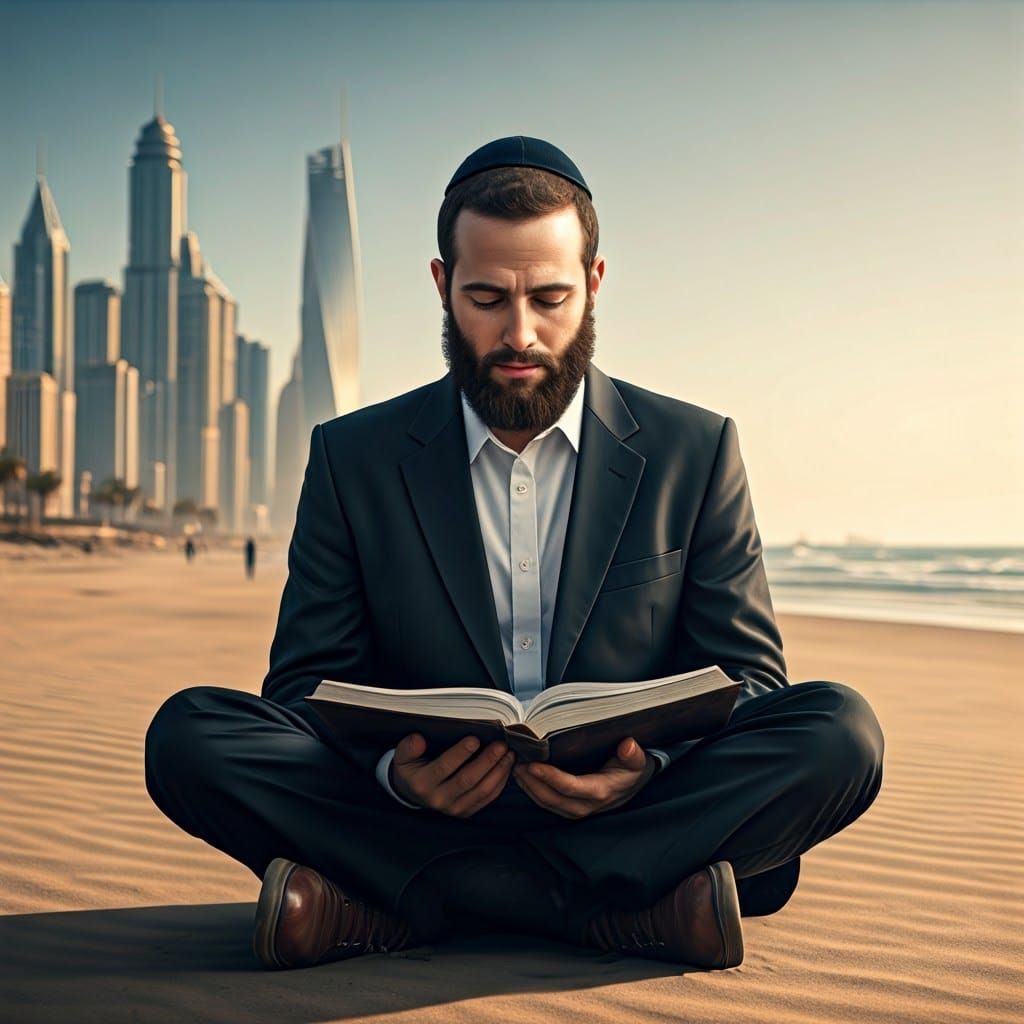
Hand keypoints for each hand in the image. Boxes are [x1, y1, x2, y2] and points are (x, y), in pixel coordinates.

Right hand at [391, 733, 514, 817]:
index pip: (444, 767)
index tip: (475, 739)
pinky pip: (487, 798)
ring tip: (508, 754)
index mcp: (423, 784)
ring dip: (498, 771)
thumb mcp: (402, 756)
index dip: (460, 753)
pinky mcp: (466, 812)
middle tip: (500, 745)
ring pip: (481, 790)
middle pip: (468, 779)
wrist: (412, 793)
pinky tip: (507, 767)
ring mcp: (454, 808)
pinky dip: (500, 782)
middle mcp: (439, 799)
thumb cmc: (411, 769)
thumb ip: (408, 747)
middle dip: (487, 761)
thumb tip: (418, 740)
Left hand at [512, 737, 656, 819]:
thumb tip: (628, 745)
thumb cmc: (632, 768)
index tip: (533, 764)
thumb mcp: (637, 760)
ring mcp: (577, 809)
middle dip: (531, 782)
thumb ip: (633, 754)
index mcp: (600, 791)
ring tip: (515, 768)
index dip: (550, 777)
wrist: (635, 784)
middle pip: (552, 798)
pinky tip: (523, 776)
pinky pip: (548, 803)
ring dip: (529, 787)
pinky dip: (533, 791)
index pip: (570, 787)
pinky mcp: (570, 807)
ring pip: (547, 803)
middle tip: (516, 763)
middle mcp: (586, 805)